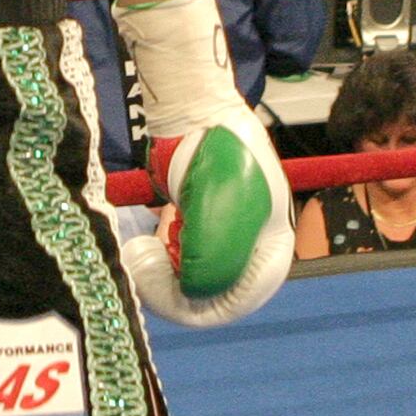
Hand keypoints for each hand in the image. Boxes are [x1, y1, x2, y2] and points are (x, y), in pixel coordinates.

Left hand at [115, 0, 292, 326]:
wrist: (196, 110)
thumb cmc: (214, 159)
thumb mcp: (217, 220)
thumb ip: (211, 269)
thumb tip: (192, 294)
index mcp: (273, 250)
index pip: (235, 301)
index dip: (193, 304)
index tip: (157, 286)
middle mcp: (254, 247)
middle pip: (213, 293)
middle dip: (174, 286)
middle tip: (142, 263)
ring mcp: (228, 233)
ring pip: (194, 276)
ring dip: (167, 270)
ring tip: (148, 246)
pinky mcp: (203, 219)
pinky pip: (183, 255)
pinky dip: (165, 252)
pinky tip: (156, 233)